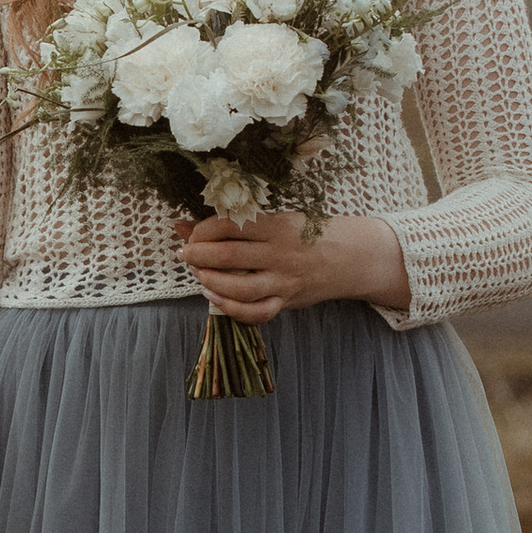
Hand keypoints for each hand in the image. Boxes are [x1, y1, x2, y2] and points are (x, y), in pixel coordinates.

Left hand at [179, 209, 410, 323]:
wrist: (350, 257)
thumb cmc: (307, 233)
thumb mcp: (276, 219)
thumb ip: (233, 224)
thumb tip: (181, 226)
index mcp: (277, 225)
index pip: (229, 226)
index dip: (201, 231)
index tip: (191, 234)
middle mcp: (280, 254)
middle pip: (227, 256)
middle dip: (197, 256)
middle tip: (186, 254)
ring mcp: (284, 281)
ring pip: (238, 288)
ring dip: (209, 281)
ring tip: (199, 274)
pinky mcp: (287, 301)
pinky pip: (255, 313)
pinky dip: (230, 308)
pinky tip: (214, 296)